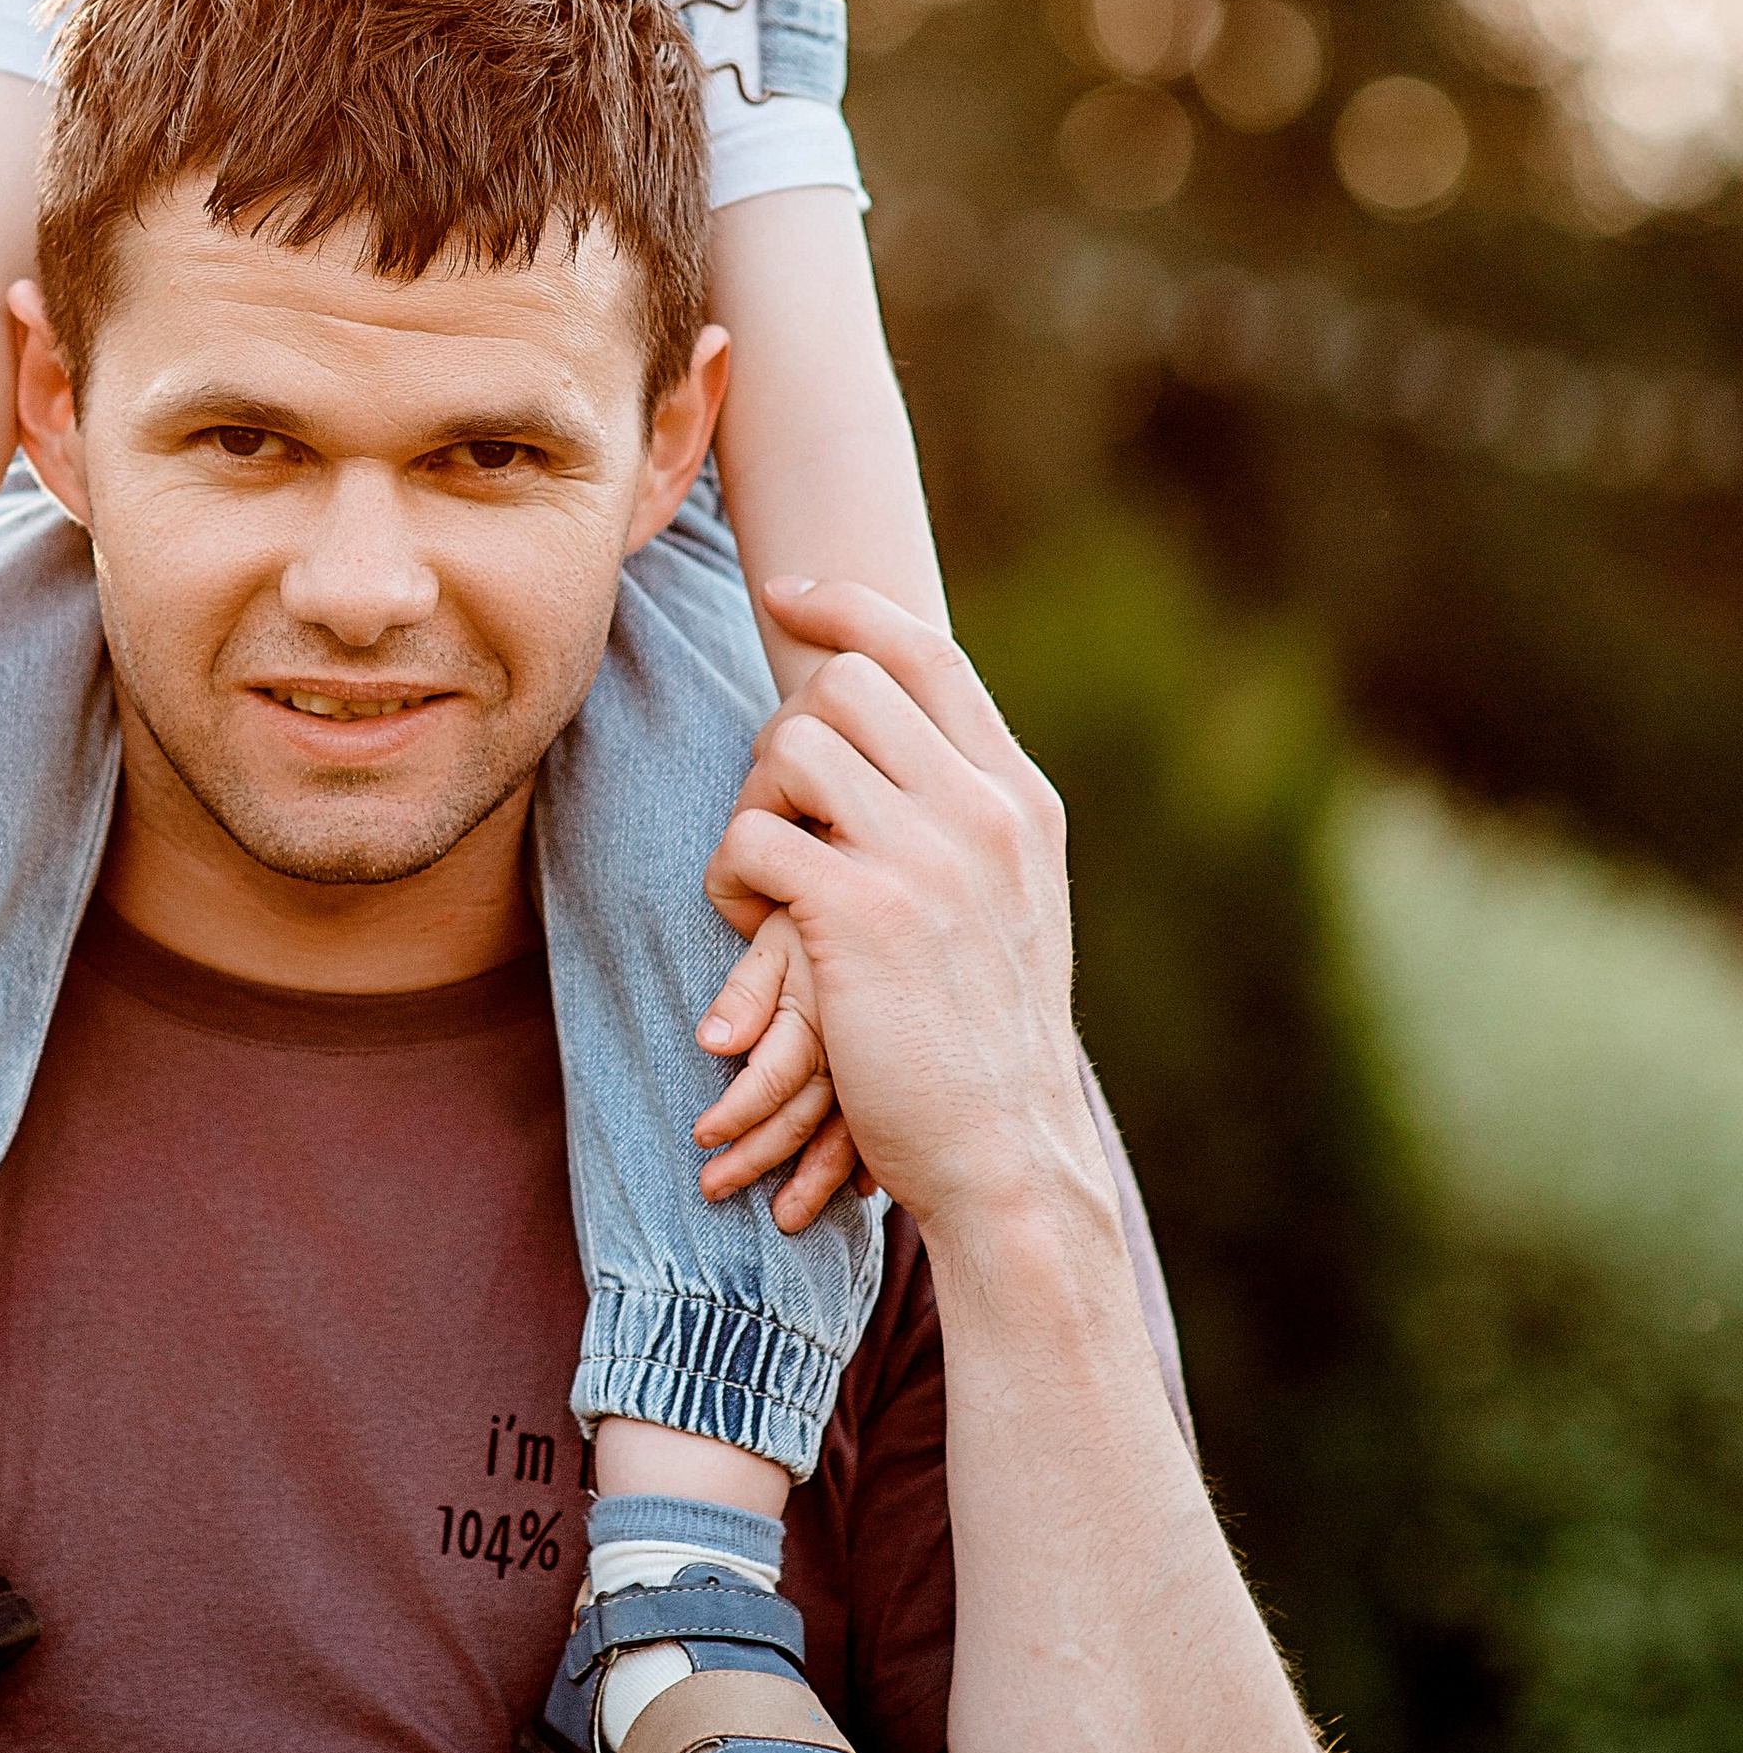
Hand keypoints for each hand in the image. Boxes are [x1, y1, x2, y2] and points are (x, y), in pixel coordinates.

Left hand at [704, 578, 1096, 1239]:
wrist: (1009, 1154)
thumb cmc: (989, 1039)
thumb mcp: (1012, 904)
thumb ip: (969, 814)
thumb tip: (896, 731)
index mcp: (1022, 799)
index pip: (928, 653)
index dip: (847, 610)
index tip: (788, 598)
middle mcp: (984, 811)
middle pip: (841, 684)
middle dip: (782, 738)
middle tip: (780, 819)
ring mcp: (927, 857)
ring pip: (787, 748)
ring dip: (752, 811)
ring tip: (768, 888)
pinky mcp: (859, 914)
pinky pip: (750, 839)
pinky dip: (730, 881)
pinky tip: (756, 935)